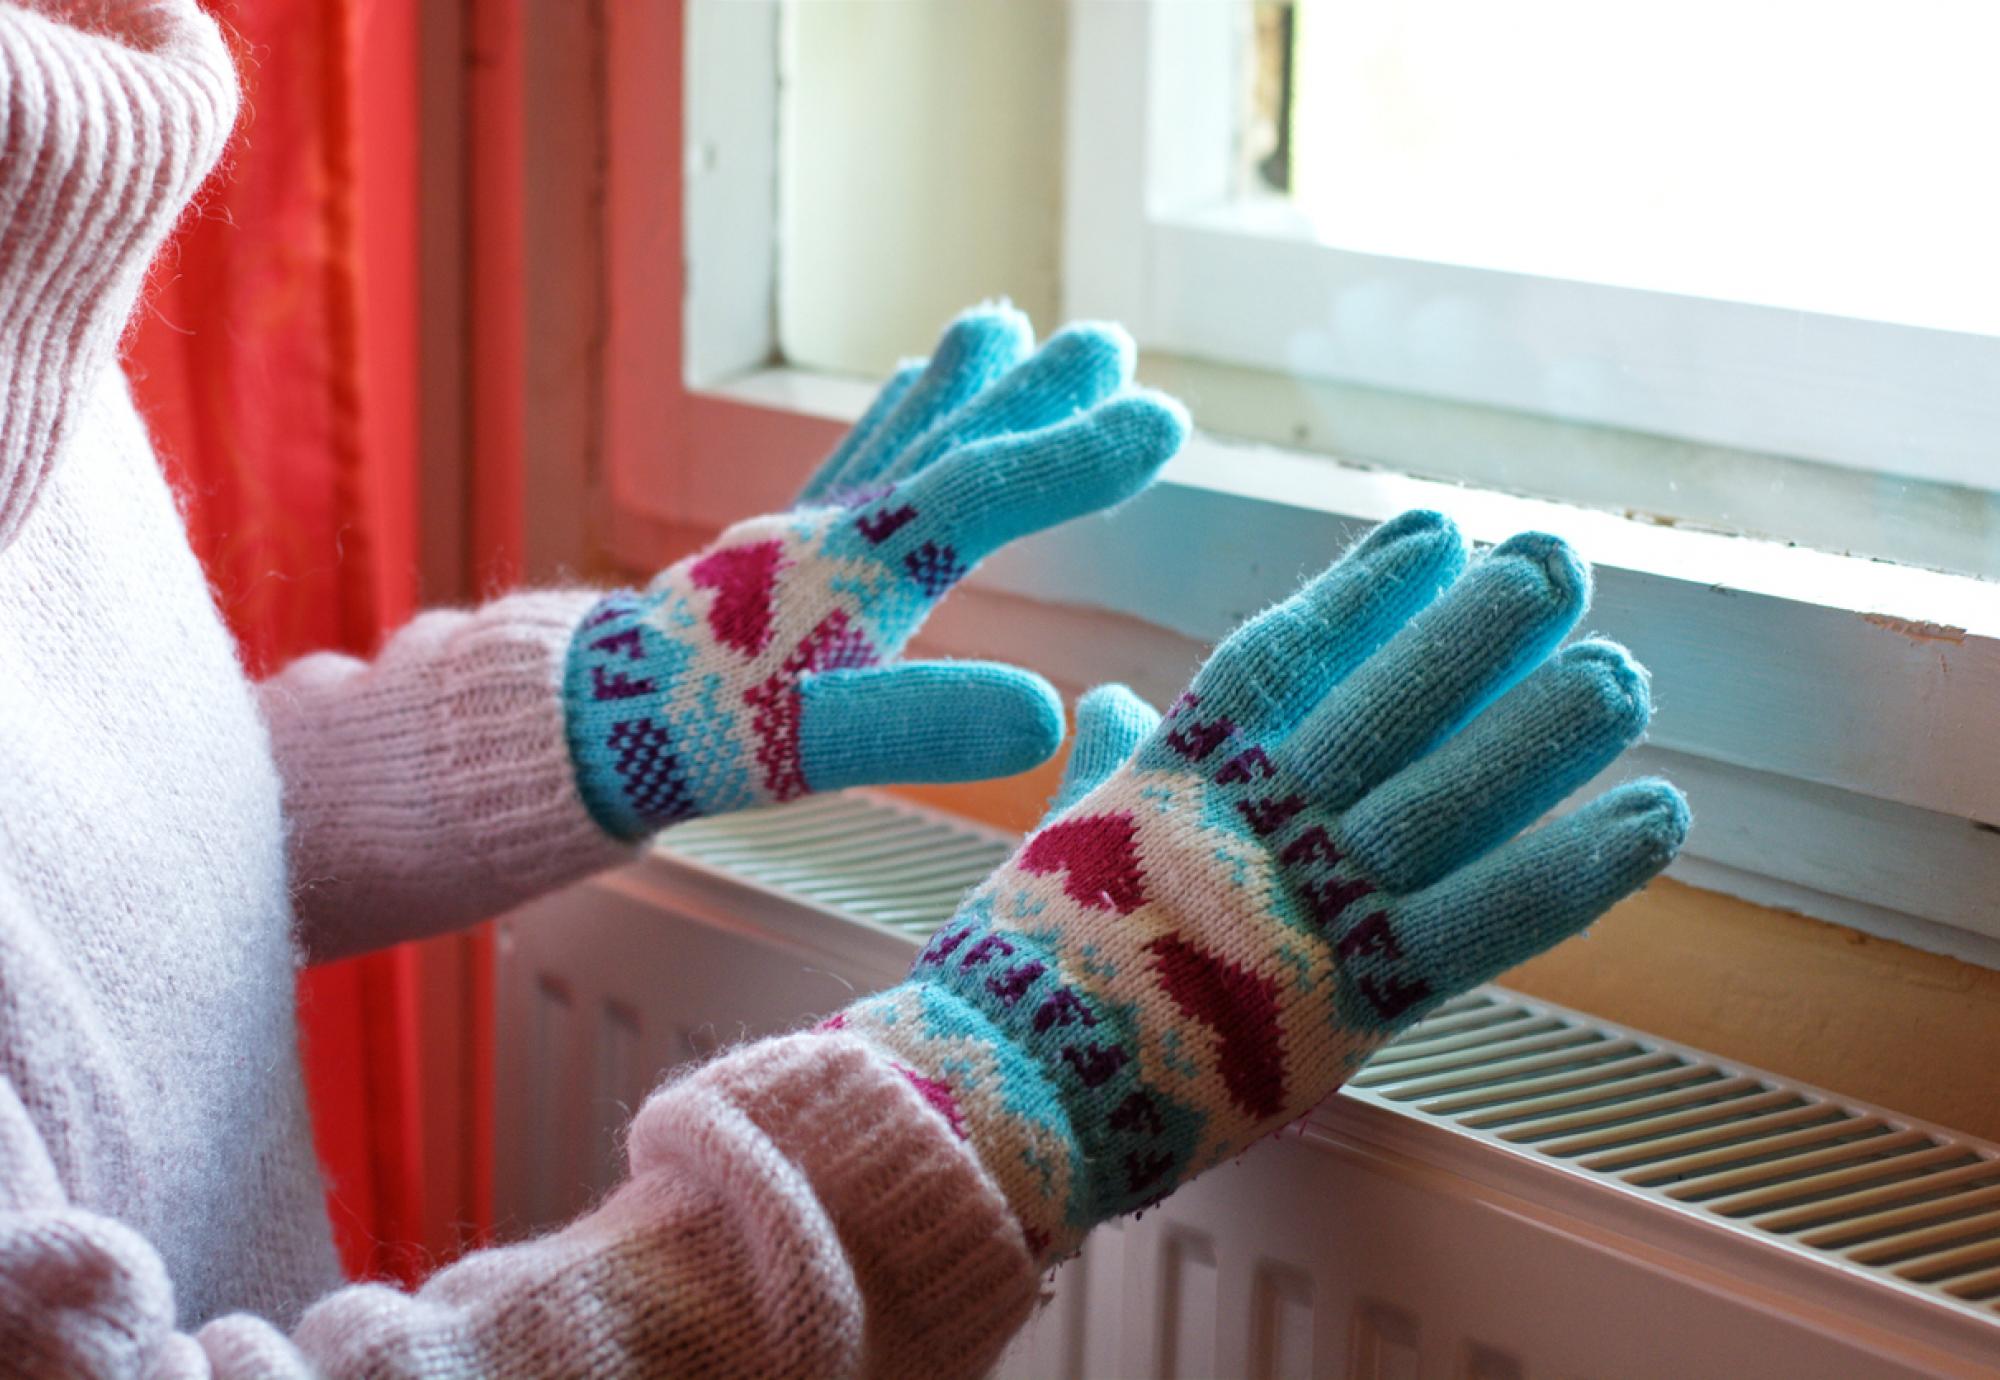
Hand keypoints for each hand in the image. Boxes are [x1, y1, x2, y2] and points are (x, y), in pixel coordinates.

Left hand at [565, 305, 1185, 836]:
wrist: (590, 720)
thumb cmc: (705, 734)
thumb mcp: (818, 746)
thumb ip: (925, 724)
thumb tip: (1046, 714)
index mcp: (863, 569)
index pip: (988, 492)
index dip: (1077, 455)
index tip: (1164, 416)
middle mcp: (839, 529)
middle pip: (955, 443)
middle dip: (1037, 398)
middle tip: (1107, 342)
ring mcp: (807, 529)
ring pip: (902, 438)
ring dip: (963, 388)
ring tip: (1001, 326)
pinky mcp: (781, 546)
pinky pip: (855, 459)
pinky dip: (897, 418)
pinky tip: (909, 397)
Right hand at [837, 511, 1687, 1259]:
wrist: (1005, 1090)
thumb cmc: (1019, 968)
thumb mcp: (1057, 838)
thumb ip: (1110, 762)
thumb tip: (1110, 700)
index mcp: (1176, 774)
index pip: (1284, 656)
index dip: (1365, 590)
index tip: (1433, 531)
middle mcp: (1251, 822)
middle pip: (1388, 705)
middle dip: (1477, 630)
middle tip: (1556, 560)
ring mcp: (1306, 905)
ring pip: (1449, 796)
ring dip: (1544, 732)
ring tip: (1623, 670)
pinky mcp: (1356, 997)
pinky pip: (1486, 920)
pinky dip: (1578, 867)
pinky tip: (1655, 815)